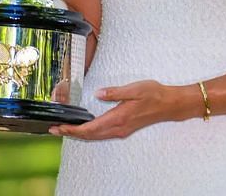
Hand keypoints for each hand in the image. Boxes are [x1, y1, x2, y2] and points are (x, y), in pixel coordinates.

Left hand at [48, 80, 195, 139]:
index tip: (60, 127)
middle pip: (90, 135)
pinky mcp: (124, 129)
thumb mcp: (135, 89)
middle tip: (54, 129)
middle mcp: (119, 127)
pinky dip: (90, 133)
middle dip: (71, 133)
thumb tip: (99, 93)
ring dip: (79, 134)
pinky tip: (84, 128)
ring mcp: (121, 130)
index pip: (90, 129)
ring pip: (96, 136)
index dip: (73, 130)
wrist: (170, 105)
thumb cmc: (154, 95)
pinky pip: (102, 134)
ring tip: (64, 129)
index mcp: (119, 118)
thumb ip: (115, 92)